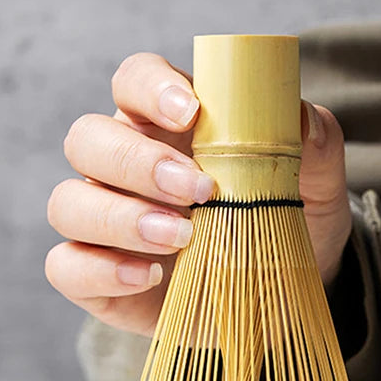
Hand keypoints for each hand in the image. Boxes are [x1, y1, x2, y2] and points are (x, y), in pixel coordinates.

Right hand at [46, 52, 351, 335]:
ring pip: (68, 202)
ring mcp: (106, 226)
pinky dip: (100, 270)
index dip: (150, 87)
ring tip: (181, 238)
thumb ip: (314, 148)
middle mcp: (125, 171)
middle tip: (197, 191)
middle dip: (137, 161)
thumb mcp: (314, 189)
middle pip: (88, 139)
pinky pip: (66, 266)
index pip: (134, 82)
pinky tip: (150, 277)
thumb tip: (300, 119)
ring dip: (119, 217)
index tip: (190, 111)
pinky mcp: (99, 278)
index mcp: (168, 128)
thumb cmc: (288, 228)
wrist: (281, 298)